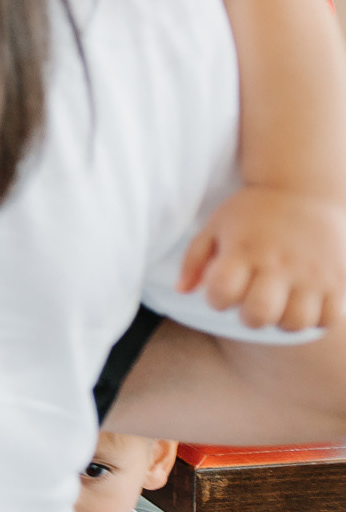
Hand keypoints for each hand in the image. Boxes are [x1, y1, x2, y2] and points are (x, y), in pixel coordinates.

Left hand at [178, 187, 345, 330]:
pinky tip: (303, 303)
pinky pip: (328, 319)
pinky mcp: (337, 279)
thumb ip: (194, 259)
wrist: (304, 190)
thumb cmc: (253, 212)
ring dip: (282, 321)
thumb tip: (181, 291)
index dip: (216, 299)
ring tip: (279, 304)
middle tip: (251, 302)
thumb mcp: (217, 225)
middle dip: (249, 317)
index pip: (221, 293)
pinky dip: (314, 320)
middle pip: (259, 314)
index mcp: (243, 249)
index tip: (223, 289)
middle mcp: (278, 262)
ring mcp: (311, 273)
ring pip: (295, 322)